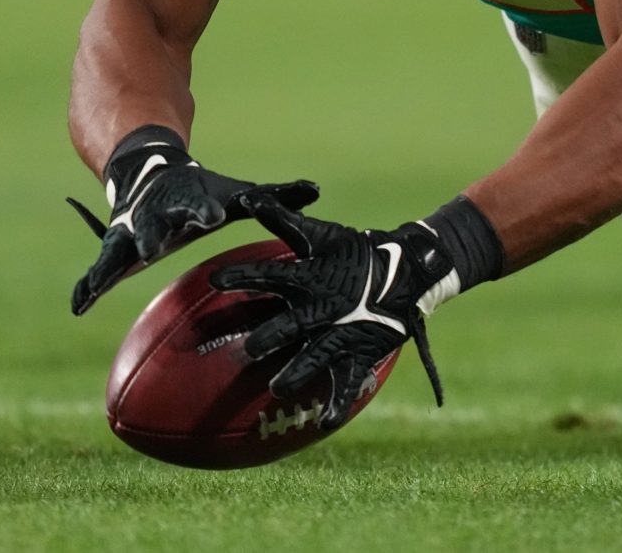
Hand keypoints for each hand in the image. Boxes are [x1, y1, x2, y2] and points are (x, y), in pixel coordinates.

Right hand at [66, 126, 317, 314]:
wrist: (149, 172)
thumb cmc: (202, 193)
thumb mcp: (235, 195)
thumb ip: (274, 196)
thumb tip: (317, 191)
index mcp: (189, 200)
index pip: (198, 204)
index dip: (203, 210)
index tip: (210, 216)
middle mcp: (156, 213)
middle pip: (155, 223)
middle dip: (155, 233)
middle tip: (153, 246)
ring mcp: (131, 230)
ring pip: (120, 247)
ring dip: (112, 264)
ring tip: (99, 287)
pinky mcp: (114, 248)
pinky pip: (97, 270)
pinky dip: (86, 287)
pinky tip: (77, 308)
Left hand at [210, 199, 454, 409]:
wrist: (406, 272)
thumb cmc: (355, 252)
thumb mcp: (319, 234)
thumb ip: (281, 218)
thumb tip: (247, 197)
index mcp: (310, 277)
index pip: (270, 275)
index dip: (243, 277)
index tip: (215, 281)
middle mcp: (323, 306)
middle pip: (292, 323)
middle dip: (270, 336)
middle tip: (248, 349)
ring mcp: (342, 332)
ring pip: (317, 356)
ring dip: (298, 372)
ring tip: (278, 387)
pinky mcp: (359, 353)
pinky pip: (347, 382)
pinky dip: (338, 404)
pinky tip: (325, 424)